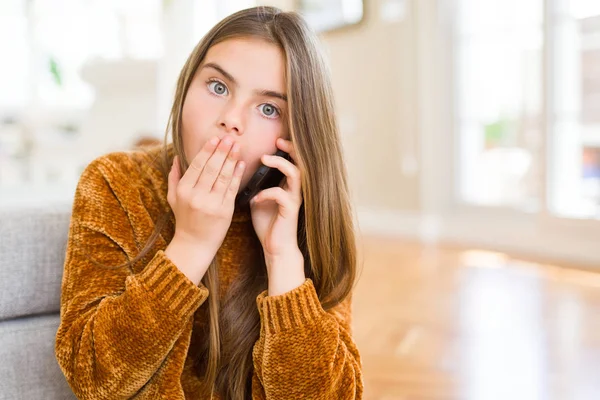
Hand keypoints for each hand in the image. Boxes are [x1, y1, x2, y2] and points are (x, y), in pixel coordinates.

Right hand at [165, 135, 244, 282]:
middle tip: (229, 138)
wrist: (194, 244)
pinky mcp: (225, 211)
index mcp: (183, 191)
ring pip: (223, 177)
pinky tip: (241, 164)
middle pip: (212, 168)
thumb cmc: (184, 219)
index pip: (197, 165)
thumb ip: (174, 177)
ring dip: (231, 159)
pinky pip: (232, 189)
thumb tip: (176, 157)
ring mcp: (211, 204)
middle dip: (222, 151)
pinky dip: (237, 175)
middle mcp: (196, 196)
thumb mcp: (173, 198)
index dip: (207, 150)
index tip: (215, 138)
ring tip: (237, 146)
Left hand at [249, 138, 304, 294]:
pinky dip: (267, 193)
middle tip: (278, 141)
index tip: (275, 140)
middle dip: (291, 150)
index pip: (292, 161)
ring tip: (266, 159)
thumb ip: (255, 185)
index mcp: (287, 186)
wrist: (276, 248)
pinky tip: (255, 198)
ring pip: (295, 174)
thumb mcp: (258, 200)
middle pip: (300, 162)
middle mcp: (294, 190)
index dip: (287, 149)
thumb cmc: (267, 224)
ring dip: (280, 164)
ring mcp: (294, 200)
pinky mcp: (290, 211)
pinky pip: (281, 195)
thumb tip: (239, 171)